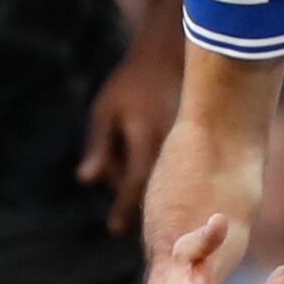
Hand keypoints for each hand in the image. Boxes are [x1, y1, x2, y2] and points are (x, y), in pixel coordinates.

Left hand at [79, 45, 179, 234]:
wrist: (172, 54)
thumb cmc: (133, 82)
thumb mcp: (106, 109)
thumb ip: (98, 145)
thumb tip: (86, 180)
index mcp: (146, 139)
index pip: (133, 185)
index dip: (122, 209)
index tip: (114, 230)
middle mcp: (171, 147)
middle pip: (147, 186)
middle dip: (127, 187)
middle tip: (114, 160)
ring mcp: (188, 146)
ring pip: (162, 179)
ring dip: (143, 177)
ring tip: (131, 143)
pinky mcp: (197, 144)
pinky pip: (176, 168)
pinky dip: (159, 168)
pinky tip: (149, 145)